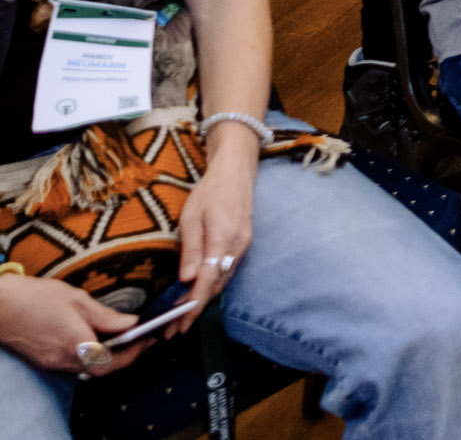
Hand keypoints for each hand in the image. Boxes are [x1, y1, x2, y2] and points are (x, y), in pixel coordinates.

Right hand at [0, 274, 138, 374]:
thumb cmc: (36, 297)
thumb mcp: (77, 299)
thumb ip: (106, 316)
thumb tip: (132, 323)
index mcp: (75, 344)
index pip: (112, 361)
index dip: (135, 352)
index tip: (150, 337)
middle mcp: (64, 360)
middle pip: (101, 370)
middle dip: (125, 357)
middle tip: (141, 339)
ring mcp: (52, 363)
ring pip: (88, 368)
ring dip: (108, 357)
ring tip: (124, 337)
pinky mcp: (45, 361)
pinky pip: (75, 364)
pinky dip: (91, 355)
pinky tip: (98, 338)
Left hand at [177, 149, 254, 312]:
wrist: (236, 174)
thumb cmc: (209, 192)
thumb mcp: (191, 218)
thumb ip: (191, 250)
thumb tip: (186, 280)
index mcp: (223, 238)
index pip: (207, 280)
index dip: (194, 305)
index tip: (180, 324)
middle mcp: (237, 247)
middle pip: (216, 286)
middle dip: (194, 311)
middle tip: (171, 331)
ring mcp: (243, 247)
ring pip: (221, 282)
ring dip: (202, 301)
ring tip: (179, 318)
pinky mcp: (242, 245)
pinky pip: (225, 272)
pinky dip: (209, 287)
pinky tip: (195, 294)